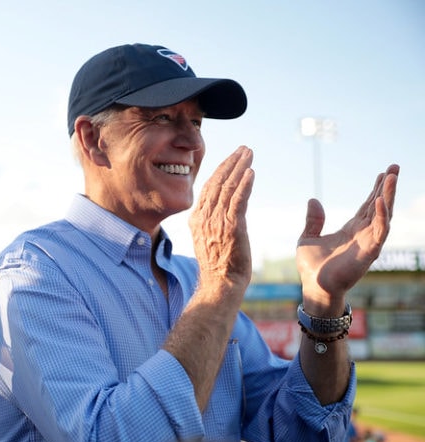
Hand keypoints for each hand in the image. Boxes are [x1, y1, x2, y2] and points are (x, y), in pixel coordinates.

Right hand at [189, 146, 254, 294]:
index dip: (221, 170)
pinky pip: (237, 201)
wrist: (220, 285)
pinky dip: (244, 185)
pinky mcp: (231, 228)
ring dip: (239, 168)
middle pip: (217, 183)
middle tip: (244, 149)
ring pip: (228, 188)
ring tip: (249, 154)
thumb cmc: (218, 266)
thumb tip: (217, 213)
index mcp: (197, 219)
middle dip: (231, 163)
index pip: (208, 188)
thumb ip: (211, 223)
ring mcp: (216, 222)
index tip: (232, 158)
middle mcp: (204, 218)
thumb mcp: (208, 240)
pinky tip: (251, 172)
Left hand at [297, 164, 398, 310]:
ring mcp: (368, 242)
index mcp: (351, 230)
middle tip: (395, 166)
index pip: (368, 206)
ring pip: (384, 214)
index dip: (376, 190)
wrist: (313, 286)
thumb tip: (313, 200)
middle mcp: (363, 234)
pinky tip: (380, 201)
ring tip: (392, 176)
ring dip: (389, 195)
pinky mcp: (369, 252)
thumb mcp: (307, 237)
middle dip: (388, 187)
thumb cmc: (311, 267)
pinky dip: (382, 216)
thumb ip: (313, 220)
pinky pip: (380, 231)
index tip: (383, 173)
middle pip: (380, 205)